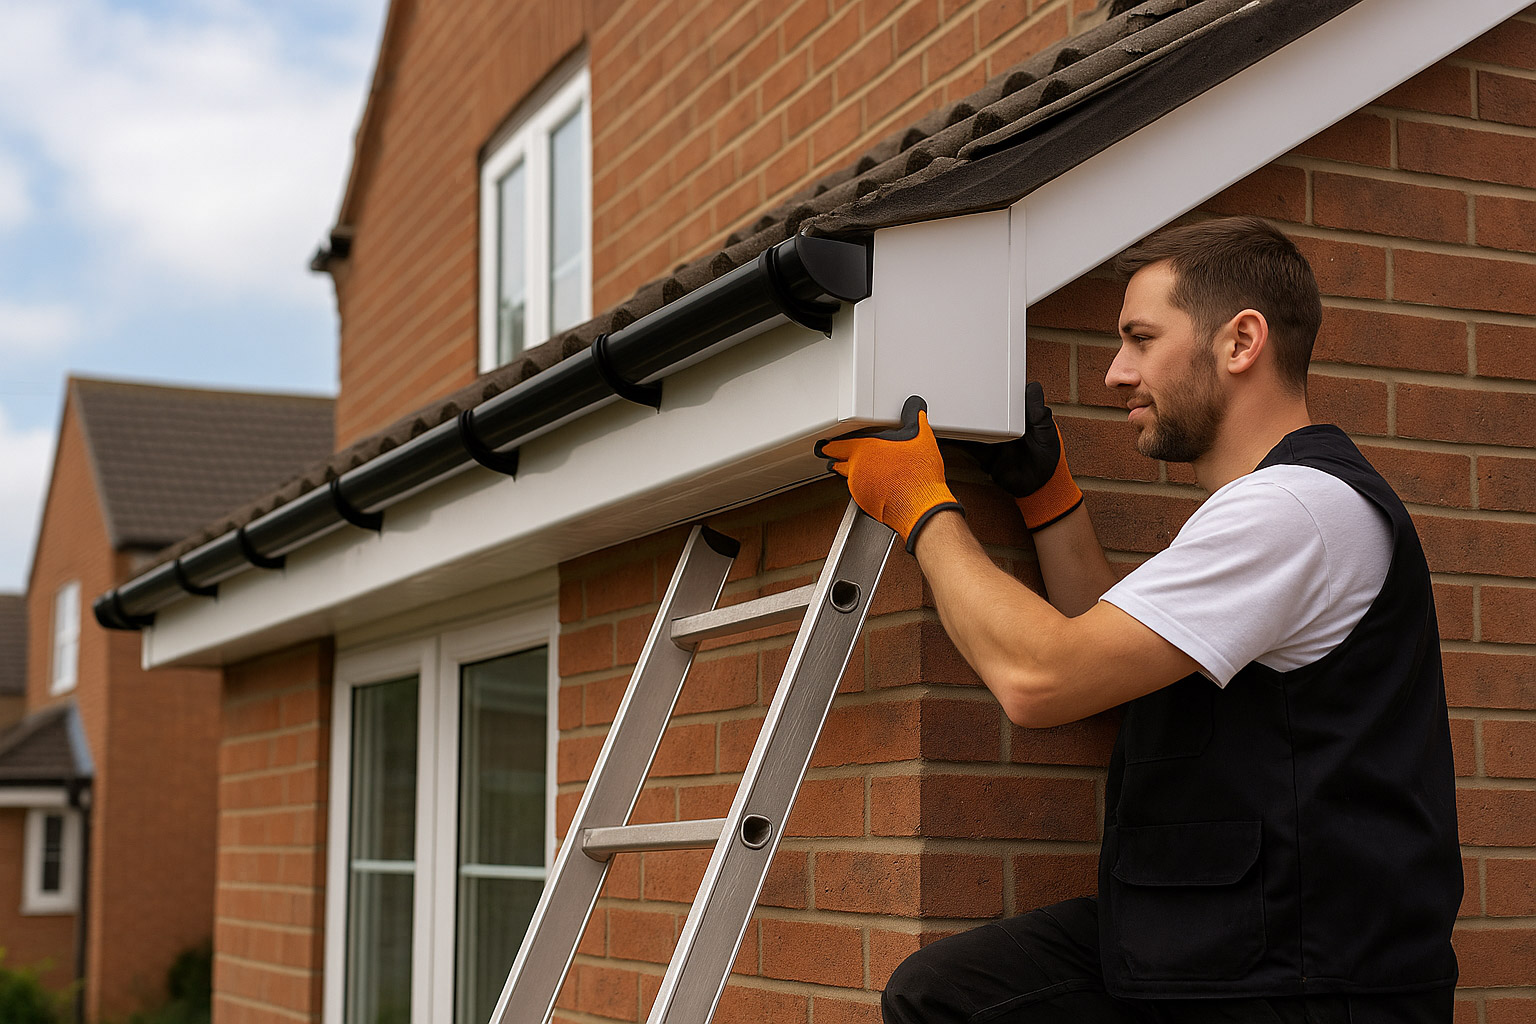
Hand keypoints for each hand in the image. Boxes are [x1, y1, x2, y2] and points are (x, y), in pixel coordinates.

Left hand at [814, 395, 963, 552]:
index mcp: (864, 449)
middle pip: (838, 463)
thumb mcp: (921, 438)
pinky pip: (861, 493)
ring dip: (853, 475)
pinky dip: (866, 489)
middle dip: (835, 459)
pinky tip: (879, 485)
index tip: (825, 445)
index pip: (837, 446)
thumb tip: (915, 408)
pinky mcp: (866, 505)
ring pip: (849, 479)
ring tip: (862, 471)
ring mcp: (859, 489)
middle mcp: (856, 470)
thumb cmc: (918, 475)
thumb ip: (914, 419)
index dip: (830, 446)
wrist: (920, 507)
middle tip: (831, 457)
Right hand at [943, 382, 1082, 530]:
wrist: (1038, 487)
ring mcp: (990, 439)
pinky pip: (966, 444)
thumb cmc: (1048, 459)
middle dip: (970, 401)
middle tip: (955, 388)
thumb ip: (1039, 413)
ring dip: (960, 419)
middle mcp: (1002, 426)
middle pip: (983, 410)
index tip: (982, 376)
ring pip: (971, 425)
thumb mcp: (1047, 432)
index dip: (994, 389)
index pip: (1004, 399)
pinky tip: (943, 431)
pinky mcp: (982, 453)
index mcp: (1018, 417)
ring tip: (945, 407)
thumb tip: (1032, 388)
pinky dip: (955, 438)